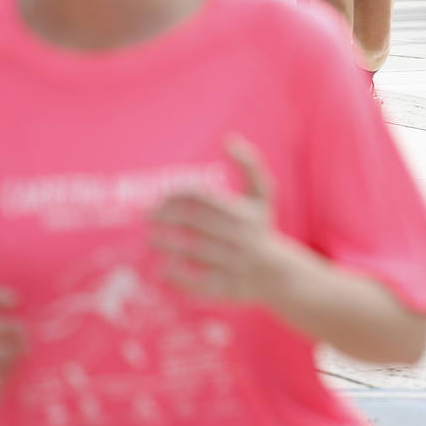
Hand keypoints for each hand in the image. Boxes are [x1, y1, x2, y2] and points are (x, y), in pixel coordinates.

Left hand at [151, 137, 293, 305]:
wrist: (277, 274)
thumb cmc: (260, 226)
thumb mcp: (262, 194)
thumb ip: (249, 164)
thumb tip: (228, 138)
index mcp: (246, 212)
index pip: (203, 197)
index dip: (177, 194)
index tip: (161, 197)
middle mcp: (241, 237)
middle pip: (195, 221)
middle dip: (166, 217)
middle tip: (148, 217)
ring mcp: (233, 264)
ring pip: (193, 251)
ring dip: (166, 243)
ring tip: (151, 237)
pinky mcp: (225, 288)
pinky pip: (197, 283)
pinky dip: (178, 276)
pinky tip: (163, 268)